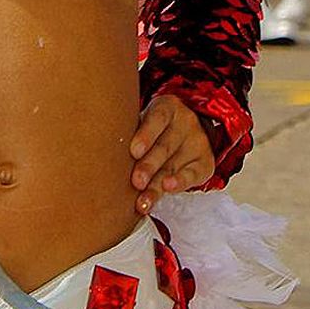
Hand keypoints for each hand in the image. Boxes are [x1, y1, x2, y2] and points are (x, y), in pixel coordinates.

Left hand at [128, 94, 216, 210]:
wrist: (186, 133)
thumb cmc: (154, 130)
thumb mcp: (144, 122)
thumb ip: (130, 134)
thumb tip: (104, 156)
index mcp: (167, 107)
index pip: (158, 118)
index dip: (146, 135)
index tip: (133, 151)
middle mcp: (186, 122)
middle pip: (164, 146)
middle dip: (149, 166)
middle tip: (136, 181)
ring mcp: (197, 142)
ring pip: (173, 166)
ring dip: (157, 186)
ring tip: (143, 201)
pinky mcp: (205, 162)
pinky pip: (192, 175)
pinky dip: (180, 183)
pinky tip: (168, 189)